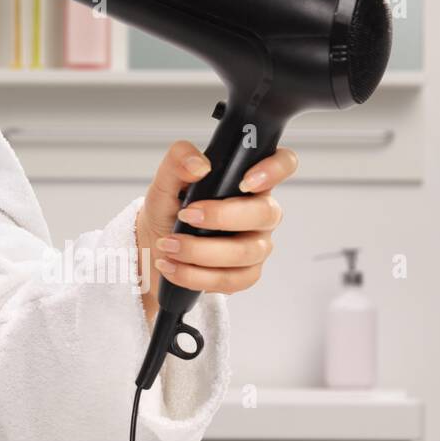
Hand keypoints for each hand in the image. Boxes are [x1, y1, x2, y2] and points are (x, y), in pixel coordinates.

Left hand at [134, 140, 295, 323]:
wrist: (156, 244)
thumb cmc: (170, 208)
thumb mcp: (166, 180)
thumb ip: (178, 161)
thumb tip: (199, 164)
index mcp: (247, 181)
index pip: (282, 164)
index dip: (275, 169)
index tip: (246, 181)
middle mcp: (259, 212)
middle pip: (265, 213)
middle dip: (222, 216)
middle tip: (187, 215)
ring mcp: (256, 244)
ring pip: (246, 252)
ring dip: (200, 250)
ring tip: (168, 245)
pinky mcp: (246, 274)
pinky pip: (231, 279)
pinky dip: (195, 275)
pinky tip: (172, 266)